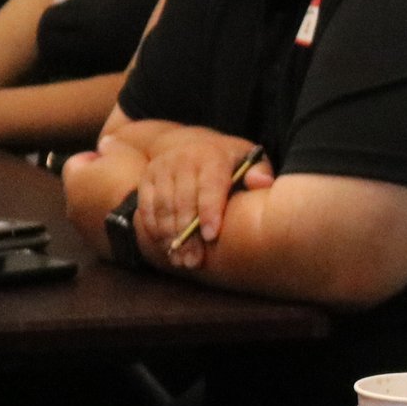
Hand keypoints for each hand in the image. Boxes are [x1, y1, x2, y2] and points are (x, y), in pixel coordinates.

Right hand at [133, 128, 270, 271]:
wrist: (194, 144)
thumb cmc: (230, 162)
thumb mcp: (249, 160)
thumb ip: (259, 173)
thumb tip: (259, 183)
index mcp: (212, 156)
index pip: (210, 186)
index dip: (210, 211)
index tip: (212, 236)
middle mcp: (184, 160)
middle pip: (184, 201)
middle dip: (188, 234)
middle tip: (195, 261)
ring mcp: (162, 168)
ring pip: (163, 206)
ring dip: (170, 236)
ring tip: (180, 260)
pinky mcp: (147, 178)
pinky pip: (147, 207)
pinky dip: (153, 228)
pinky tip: (164, 247)